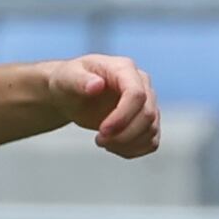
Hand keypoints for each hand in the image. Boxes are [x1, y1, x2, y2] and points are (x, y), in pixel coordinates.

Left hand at [39, 55, 160, 157]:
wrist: (71, 94)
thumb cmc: (68, 82)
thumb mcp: (67, 78)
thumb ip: (80, 80)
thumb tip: (96, 85)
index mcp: (124, 68)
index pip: (137, 94)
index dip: (123, 116)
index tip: (102, 131)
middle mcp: (141, 83)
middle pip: (148, 115)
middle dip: (123, 134)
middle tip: (99, 140)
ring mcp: (147, 102)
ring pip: (151, 129)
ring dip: (127, 143)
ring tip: (102, 142)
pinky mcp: (146, 120)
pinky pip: (151, 141)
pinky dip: (134, 150)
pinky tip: (113, 147)